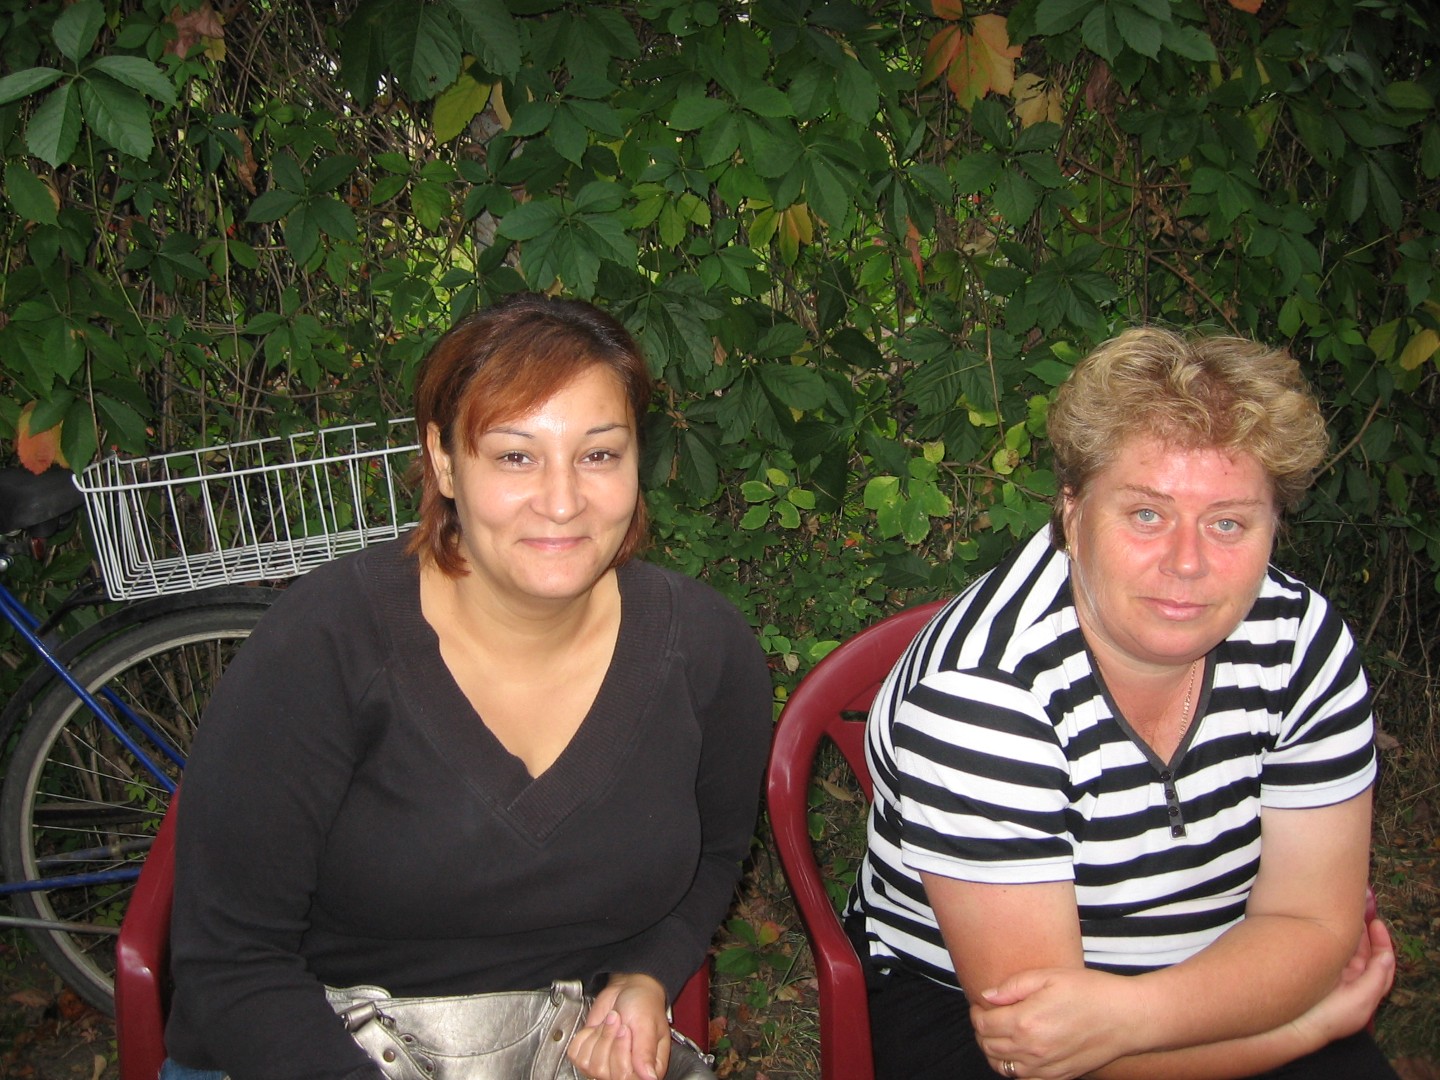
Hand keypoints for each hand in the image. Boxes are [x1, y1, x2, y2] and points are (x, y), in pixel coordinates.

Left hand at [566, 972, 669, 1079]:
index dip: (621, 1055)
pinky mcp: (590, 1056)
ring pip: (589, 1065)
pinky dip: (584, 1037)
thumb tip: (650, 1078)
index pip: (626, 1078)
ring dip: (598, 1036)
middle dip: (608, 1040)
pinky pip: (577, 1055)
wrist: (628, 989)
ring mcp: (606, 1065)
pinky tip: (598, 1028)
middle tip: (618, 1022)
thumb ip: (646, 1052)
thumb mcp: (647, 1024)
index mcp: (647, 1068)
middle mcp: (627, 1070)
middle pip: (604, 1073)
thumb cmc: (643, 1003)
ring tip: (610, 1022)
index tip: (624, 1030)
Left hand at [971, 967, 1141, 1079]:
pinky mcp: (1059, 1076)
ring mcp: (1046, 1067)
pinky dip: (1014, 1068)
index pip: (984, 1025)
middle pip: (989, 1047)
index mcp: (1026, 1022)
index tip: (981, 1004)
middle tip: (988, 1016)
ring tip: (1000, 1034)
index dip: (976, 1013)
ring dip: (994, 1051)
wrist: (1126, 1017)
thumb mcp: (1048, 976)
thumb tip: (987, 996)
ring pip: (1003, 1068)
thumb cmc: (1090, 991)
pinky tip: (1019, 1052)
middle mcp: (1033, 1050)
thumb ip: (1013, 987)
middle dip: (982, 1031)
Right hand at [1288, 916, 1394, 1049]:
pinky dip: (1329, 939)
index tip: (1376, 923)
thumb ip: (1376, 978)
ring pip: (1344, 951)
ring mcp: (1331, 977)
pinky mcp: (1313, 972)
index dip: (1382, 943)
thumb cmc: (1329, 1017)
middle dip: (1364, 934)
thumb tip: (1386, 956)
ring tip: (1342, 916)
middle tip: (1358, 913)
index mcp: (1365, 991)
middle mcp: (1350, 984)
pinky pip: (1327, 951)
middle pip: (1364, 954)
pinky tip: (1323, 928)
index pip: (1381, 964)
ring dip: (1346, 934)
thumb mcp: (1360, 1000)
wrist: (1294, 1025)